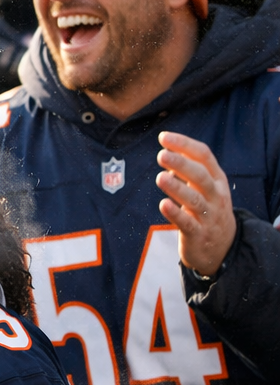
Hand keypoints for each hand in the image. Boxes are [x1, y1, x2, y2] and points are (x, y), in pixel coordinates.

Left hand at [157, 131, 236, 276]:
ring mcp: (208, 215)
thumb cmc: (208, 210)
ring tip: (160, 177)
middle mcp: (215, 195)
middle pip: (201, 176)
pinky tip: (163, 205)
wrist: (223, 247)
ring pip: (194, 200)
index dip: (184, 145)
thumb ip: (187, 171)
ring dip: (177, 188)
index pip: (204, 156)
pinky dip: (175, 213)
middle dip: (182, 164)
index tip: (163, 137)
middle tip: (162, 155)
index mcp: (216, 179)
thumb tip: (168, 151)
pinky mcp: (198, 234)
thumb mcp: (205, 188)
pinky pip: (187, 223)